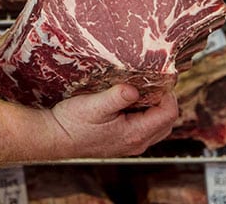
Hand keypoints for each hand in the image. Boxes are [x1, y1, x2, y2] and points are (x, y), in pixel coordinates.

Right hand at [46, 84, 179, 158]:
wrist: (56, 137)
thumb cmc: (72, 122)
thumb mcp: (94, 105)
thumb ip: (117, 97)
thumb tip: (135, 89)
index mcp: (135, 133)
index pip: (169, 114)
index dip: (168, 94)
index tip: (158, 79)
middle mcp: (137, 143)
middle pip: (168, 122)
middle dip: (165, 101)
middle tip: (153, 83)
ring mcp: (130, 145)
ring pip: (159, 127)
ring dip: (156, 109)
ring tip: (143, 91)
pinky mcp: (123, 142)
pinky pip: (146, 129)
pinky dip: (146, 115)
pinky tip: (131, 102)